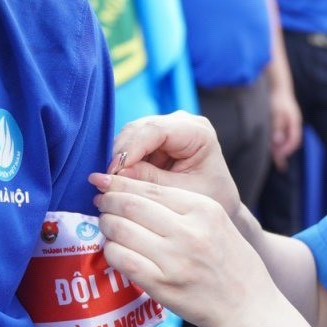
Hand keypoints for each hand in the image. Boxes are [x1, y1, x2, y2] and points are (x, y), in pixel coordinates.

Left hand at [91, 171, 276, 326]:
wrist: (248, 307)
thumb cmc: (232, 263)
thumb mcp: (217, 222)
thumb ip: (181, 206)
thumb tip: (134, 191)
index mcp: (204, 209)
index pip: (150, 188)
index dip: (120, 183)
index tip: (106, 183)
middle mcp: (188, 231)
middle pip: (130, 205)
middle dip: (108, 201)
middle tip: (101, 202)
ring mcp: (173, 259)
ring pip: (120, 230)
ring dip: (106, 225)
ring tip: (106, 225)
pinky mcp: (161, 285)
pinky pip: (121, 259)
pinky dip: (110, 250)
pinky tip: (114, 250)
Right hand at [109, 112, 239, 215]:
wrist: (220, 203)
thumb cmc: (211, 199)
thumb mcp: (182, 193)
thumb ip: (151, 182)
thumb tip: (114, 176)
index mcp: (197, 131)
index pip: (156, 130)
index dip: (131, 148)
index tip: (113, 171)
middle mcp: (180, 123)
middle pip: (138, 129)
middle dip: (120, 154)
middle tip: (106, 181)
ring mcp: (166, 129)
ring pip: (129, 136)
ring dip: (119, 159)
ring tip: (111, 183)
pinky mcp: (154, 140)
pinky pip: (130, 147)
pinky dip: (122, 163)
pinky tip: (117, 180)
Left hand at [268, 85, 302, 170]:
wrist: (277, 86)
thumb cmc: (277, 98)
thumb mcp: (276, 112)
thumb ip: (277, 126)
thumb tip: (278, 141)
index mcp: (294, 122)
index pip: (294, 140)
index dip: (287, 150)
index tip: (280, 157)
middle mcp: (292, 124)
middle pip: (290, 142)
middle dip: (284, 154)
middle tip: (280, 166)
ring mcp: (288, 123)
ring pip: (285, 140)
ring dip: (280, 150)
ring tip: (277, 162)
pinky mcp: (282, 122)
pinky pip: (281, 136)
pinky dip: (277, 143)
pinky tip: (272, 148)